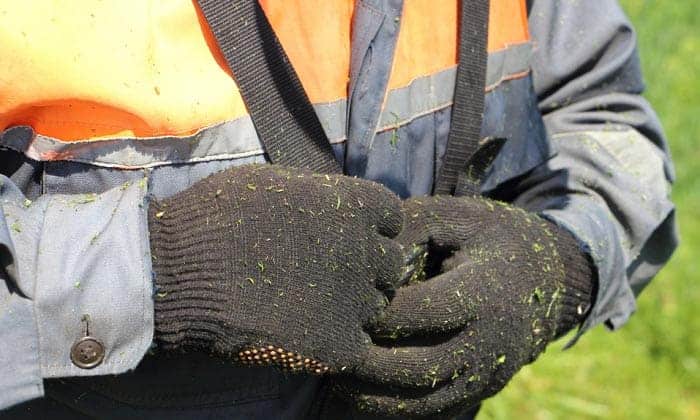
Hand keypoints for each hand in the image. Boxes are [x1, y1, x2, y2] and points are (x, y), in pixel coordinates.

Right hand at [148, 164, 406, 374]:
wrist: (179, 272)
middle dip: (367, 267)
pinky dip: (338, 339)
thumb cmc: (219, 217)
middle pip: (389, 264)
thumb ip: (319, 197)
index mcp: (353, 207)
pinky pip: (357, 343)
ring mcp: (354, 300)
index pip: (391, 217)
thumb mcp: (275, 184)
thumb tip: (335, 207)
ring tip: (312, 304)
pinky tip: (306, 331)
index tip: (350, 236)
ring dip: (353, 304)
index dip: (372, 227)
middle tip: (331, 274)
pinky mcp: (338, 344)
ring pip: (375, 305)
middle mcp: (365, 251)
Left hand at [334, 195, 594, 416]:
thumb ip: (408, 230)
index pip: (423, 313)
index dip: (378, 312)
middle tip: (326, 351)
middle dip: (367, 363)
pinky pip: (434, 409)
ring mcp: (487, 373)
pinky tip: (360, 393)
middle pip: (419, 367)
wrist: (544, 275)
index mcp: (486, 294)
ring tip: (334, 378)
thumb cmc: (488, 237)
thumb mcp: (452, 216)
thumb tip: (363, 258)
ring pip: (424, 399)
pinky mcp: (480, 388)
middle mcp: (490, 342)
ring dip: (374, 395)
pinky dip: (395, 407)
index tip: (342, 304)